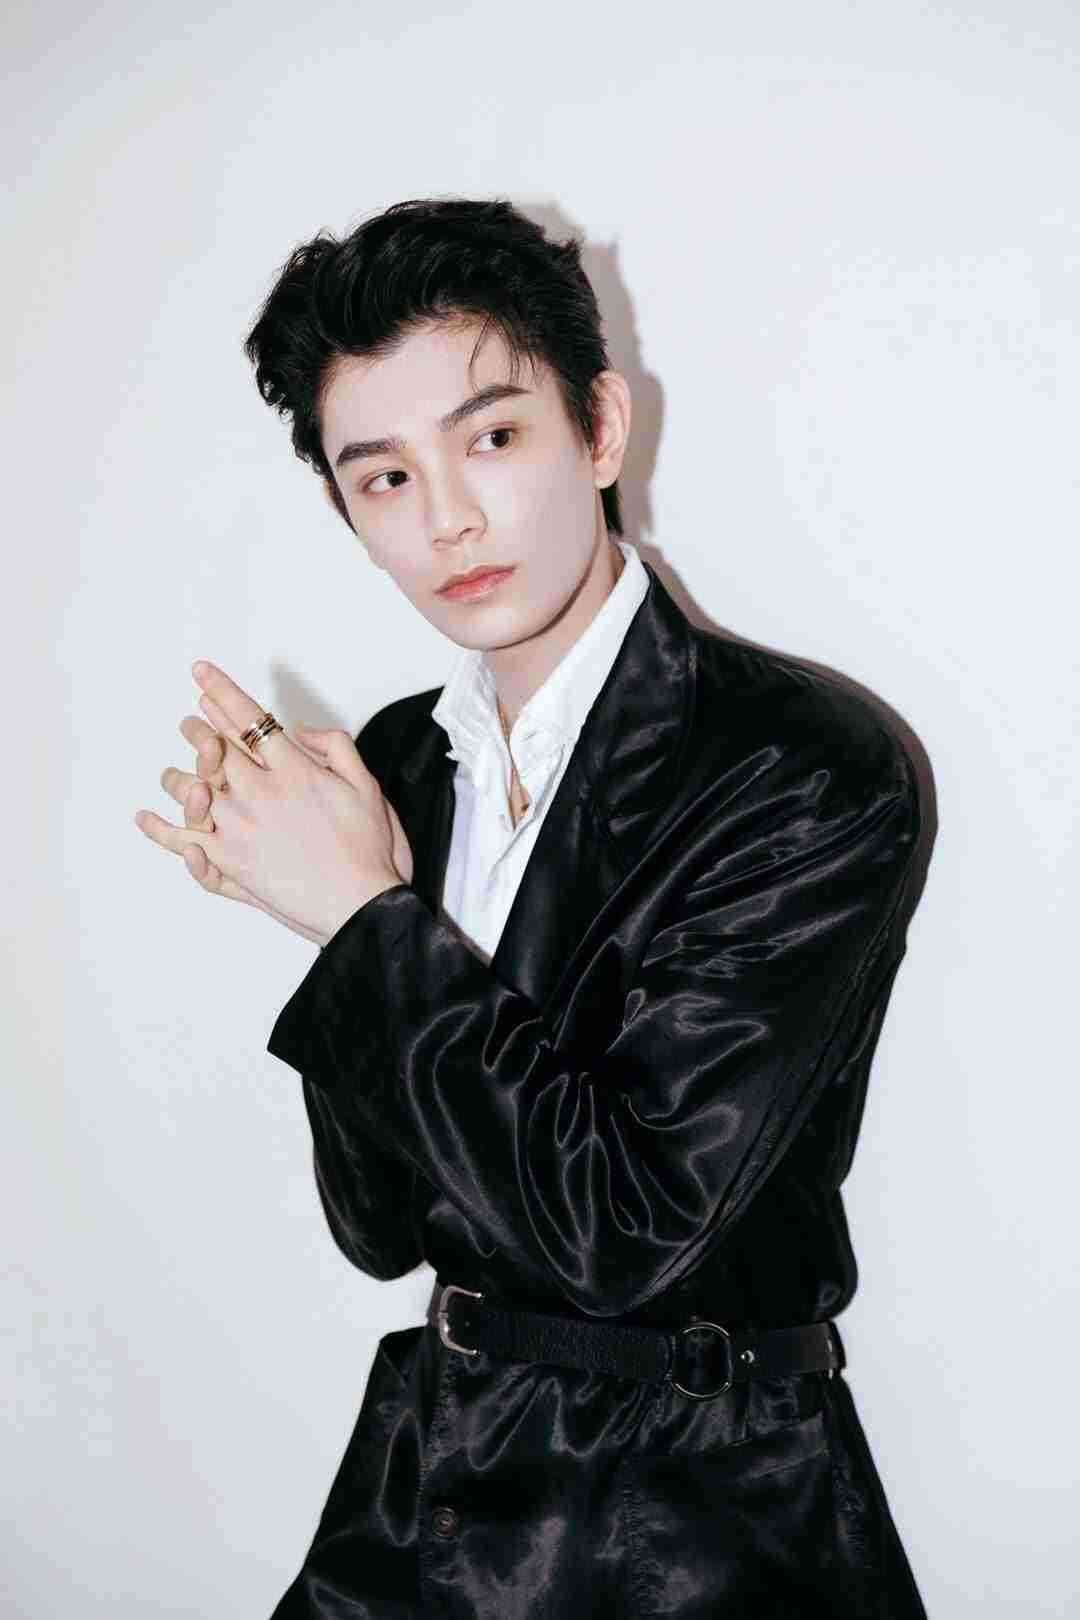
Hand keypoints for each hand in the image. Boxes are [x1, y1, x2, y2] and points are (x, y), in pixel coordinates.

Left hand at [135, 661, 411, 945]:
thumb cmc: (370, 850)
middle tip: (188, 722)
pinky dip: (161, 831)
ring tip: (169, 773)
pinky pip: (185, 842)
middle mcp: (259, 794)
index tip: (201, 674)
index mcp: (294, 770)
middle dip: (197, 730)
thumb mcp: (368, 785)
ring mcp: (239, 829)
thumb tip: (299, 731)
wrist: (363, 906)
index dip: (221, 692)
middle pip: (215, 750)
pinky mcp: (230, 863)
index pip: (248, 718)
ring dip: (177, 778)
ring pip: (192, 792)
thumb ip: (335, 747)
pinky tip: (146, 820)